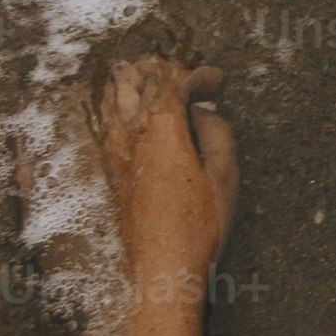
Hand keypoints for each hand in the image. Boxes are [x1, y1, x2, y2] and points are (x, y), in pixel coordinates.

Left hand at [92, 56, 235, 297]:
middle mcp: (131, 132)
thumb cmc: (199, 224)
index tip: (218, 81)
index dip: (198, 75)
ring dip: (134, 81)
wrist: (162, 267)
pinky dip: (122, 105)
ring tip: (148, 75)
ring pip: (115, 98)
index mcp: (161, 127)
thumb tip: (204, 112)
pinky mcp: (113, 170)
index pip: (174, 81)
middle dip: (161, 69)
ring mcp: (117, 151)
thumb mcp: (224, 175)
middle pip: (136, 80)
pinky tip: (131, 112)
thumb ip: (217, 132)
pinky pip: (111, 120)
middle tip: (185, 73)